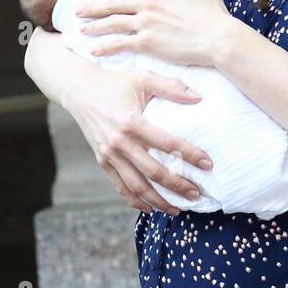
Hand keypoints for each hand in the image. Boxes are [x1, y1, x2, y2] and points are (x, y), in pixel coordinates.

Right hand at [67, 66, 213, 213]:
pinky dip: (135, 200)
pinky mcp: (101, 161)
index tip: (207, 164)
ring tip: (177, 209)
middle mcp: (119, 142)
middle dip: (176, 186)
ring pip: (135, 185)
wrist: (79, 90)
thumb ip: (172, 86)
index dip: (189, 154)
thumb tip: (199, 98)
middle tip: (196, 195)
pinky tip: (150, 208)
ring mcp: (108, 154)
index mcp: (131, 122)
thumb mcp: (143, 77)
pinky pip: (119, 186)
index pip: (167, 143)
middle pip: (152, 171)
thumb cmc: (115, 82)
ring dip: (157, 200)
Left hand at [75, 0, 232, 68]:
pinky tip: (93, 51)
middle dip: (92, 6)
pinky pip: (120, 44)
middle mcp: (149, 4)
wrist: (220, 40)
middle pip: (113, 3)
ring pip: (112, 23)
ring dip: (94, 27)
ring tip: (81, 31)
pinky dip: (105, 48)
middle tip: (77, 9)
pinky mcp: (148, 42)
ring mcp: (146, 23)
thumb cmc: (216, 18)